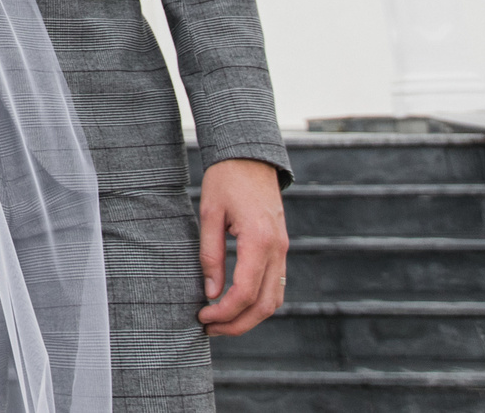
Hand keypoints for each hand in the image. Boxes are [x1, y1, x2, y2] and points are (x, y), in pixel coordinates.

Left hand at [197, 158, 288, 335]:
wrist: (250, 155)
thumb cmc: (226, 179)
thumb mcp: (209, 214)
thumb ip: (210, 255)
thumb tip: (211, 293)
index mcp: (259, 240)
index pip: (245, 292)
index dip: (224, 312)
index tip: (202, 316)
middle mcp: (277, 249)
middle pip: (265, 305)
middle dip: (237, 324)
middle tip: (208, 328)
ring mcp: (283, 249)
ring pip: (274, 299)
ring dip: (249, 317)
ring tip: (220, 322)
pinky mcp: (280, 248)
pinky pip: (275, 285)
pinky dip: (259, 303)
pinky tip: (235, 304)